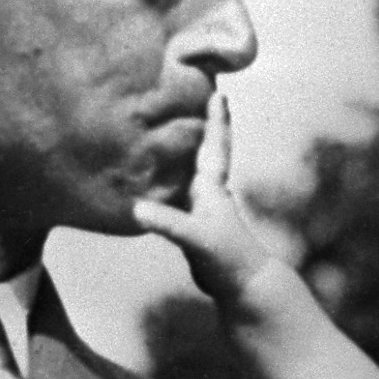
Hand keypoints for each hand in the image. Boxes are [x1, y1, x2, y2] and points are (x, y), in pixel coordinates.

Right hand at [132, 93, 280, 303]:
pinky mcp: (191, 225)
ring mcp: (200, 208)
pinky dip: (166, 182)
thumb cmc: (227, 258)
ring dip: (181, 153)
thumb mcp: (197, 238)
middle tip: (191, 99)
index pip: (214, 145)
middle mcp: (208, 192)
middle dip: (199, 126)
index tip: (218, 92)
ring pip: (188, 172)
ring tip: (164, 132)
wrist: (243, 286)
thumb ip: (169, 223)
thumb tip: (136, 209)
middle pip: (203, 151)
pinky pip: (176, 194)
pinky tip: (152, 182)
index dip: (216, 119)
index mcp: (212, 187)